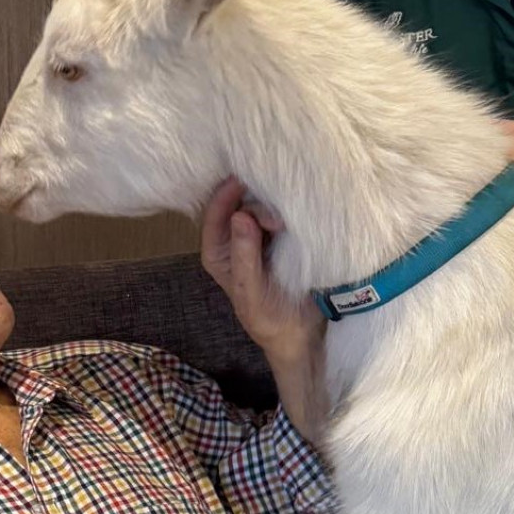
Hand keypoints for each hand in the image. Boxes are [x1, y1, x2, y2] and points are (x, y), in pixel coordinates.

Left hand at [200, 177, 323, 360]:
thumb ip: (245, 254)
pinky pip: (277, 213)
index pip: (214, 215)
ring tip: (287, 225)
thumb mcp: (252, 290)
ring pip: (259, 206)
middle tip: (278, 221)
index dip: (226, 195)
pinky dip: (285, 210)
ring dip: (272, 207)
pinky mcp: (278, 237)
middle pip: (237, 205)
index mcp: (217, 252)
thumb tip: (239, 216)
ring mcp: (256, 236)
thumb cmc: (269, 316)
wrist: (299, 332)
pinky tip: (295, 214)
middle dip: (255, 204)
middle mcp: (233, 240)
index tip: (244, 181)